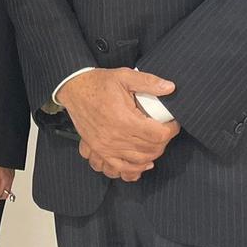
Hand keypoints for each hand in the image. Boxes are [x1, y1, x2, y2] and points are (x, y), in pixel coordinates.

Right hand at [59, 69, 179, 181]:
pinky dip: (132, 171)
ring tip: (155, 145)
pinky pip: (118, 169)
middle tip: (164, 131)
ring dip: (151, 156)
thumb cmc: (98, 83)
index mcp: (124, 119)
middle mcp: (115, 137)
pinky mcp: (99, 150)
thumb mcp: (124, 76)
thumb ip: (148, 82)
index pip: (158, 135)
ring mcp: (105, 147)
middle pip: (150, 150)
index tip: (172, 123)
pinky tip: (140, 165)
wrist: (73, 89)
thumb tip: (170, 87)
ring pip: (138, 161)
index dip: (171, 130)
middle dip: (163, 142)